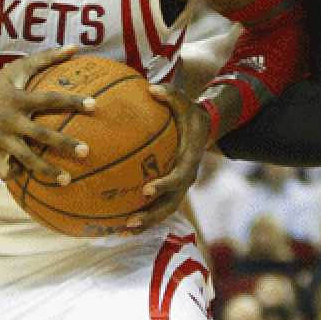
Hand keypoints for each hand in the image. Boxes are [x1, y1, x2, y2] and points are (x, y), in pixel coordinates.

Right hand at [0, 45, 94, 183]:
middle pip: (41, 134)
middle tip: (86, 151)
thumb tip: (74, 47)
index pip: (49, 99)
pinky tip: (32, 181)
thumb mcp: (16, 69)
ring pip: (26, 158)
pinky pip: (7, 169)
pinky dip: (18, 176)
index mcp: (19, 99)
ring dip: (47, 170)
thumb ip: (46, 58)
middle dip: (64, 144)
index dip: (71, 100)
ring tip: (67, 181)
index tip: (93, 105)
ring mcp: (1, 139)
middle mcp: (11, 120)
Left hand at [123, 83, 210, 231]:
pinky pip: (156, 206)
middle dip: (151, 216)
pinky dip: (141, 216)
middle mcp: (185, 178)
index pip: (179, 177)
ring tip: (120, 231)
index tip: (146, 190)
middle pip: (170, 204)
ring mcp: (178, 188)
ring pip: (163, 211)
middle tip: (130, 221)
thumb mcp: (185, 101)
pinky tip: (117, 222)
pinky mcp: (170, 190)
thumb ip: (171, 94)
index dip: (165, 185)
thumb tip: (152, 88)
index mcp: (189, 160)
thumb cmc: (189, 114)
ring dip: (144, 223)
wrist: (203, 129)